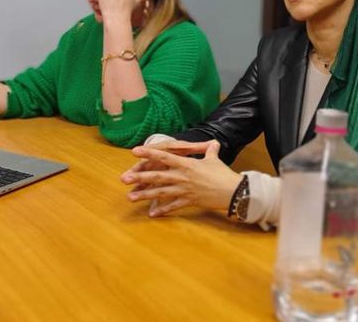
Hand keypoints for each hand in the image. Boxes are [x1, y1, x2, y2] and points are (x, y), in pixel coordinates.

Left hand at [120, 141, 242, 216]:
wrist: (233, 191)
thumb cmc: (223, 174)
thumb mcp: (214, 159)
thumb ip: (209, 150)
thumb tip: (213, 142)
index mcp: (186, 164)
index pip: (164, 156)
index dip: (149, 153)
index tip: (135, 151)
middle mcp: (182, 177)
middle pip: (157, 176)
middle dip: (140, 177)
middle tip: (124, 179)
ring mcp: (184, 190)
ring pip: (161, 193)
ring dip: (145, 195)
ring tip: (131, 197)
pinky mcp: (189, 202)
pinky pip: (173, 206)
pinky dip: (162, 210)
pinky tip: (151, 214)